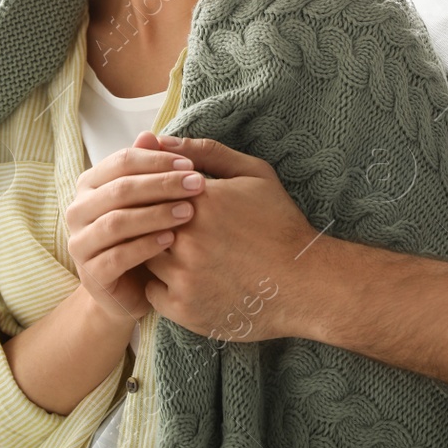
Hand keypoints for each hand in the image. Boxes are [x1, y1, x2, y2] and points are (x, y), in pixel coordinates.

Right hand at [66, 131, 205, 324]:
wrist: (131, 290)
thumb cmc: (143, 236)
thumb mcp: (148, 200)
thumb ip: (147, 169)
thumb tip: (149, 135)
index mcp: (90, 185)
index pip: (121, 161)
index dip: (157, 161)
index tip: (191, 165)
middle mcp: (78, 211)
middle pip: (120, 189)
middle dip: (162, 184)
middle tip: (197, 185)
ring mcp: (80, 244)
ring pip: (117, 222)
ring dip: (156, 214)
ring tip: (188, 212)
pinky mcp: (90, 275)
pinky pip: (118, 256)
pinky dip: (146, 245)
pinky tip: (171, 240)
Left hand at [143, 135, 318, 340]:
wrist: (305, 284)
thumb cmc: (280, 225)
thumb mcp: (253, 175)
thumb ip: (205, 152)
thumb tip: (159, 140)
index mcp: (200, 199)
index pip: (149, 187)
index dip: (156, 194)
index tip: (172, 203)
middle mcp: (186, 237)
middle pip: (142, 222)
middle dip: (154, 223)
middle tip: (180, 230)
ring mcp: (183, 275)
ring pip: (144, 256)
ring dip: (155, 253)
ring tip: (185, 253)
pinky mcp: (184, 307)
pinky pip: (151, 291)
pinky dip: (164, 285)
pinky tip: (189, 278)